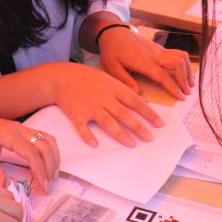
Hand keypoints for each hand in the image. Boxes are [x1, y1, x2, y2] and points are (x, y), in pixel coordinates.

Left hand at [0, 106, 58, 193]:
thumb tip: (4, 189)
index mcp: (9, 135)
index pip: (32, 153)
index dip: (39, 170)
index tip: (43, 186)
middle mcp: (20, 129)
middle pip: (45, 146)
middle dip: (50, 166)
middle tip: (49, 184)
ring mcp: (23, 128)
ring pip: (48, 139)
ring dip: (53, 157)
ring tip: (51, 174)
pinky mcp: (23, 129)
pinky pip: (43, 137)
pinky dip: (49, 150)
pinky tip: (47, 161)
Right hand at [50, 62, 164, 147]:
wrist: (62, 77)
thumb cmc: (88, 78)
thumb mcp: (109, 78)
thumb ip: (124, 90)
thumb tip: (142, 101)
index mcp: (114, 88)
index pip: (135, 101)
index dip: (148, 113)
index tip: (159, 124)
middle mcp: (104, 98)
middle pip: (124, 114)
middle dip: (138, 127)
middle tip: (150, 138)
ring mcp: (90, 106)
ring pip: (107, 122)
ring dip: (120, 133)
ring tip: (131, 144)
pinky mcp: (76, 114)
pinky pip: (82, 127)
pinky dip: (87, 135)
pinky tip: (94, 144)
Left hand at [98, 26, 193, 99]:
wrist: (113, 31)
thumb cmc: (112, 50)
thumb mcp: (112, 67)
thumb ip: (125, 80)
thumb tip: (138, 93)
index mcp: (142, 61)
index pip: (163, 75)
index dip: (174, 87)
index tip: (181, 97)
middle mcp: (154, 54)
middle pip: (177, 63)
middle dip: (185, 78)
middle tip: (186, 92)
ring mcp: (158, 49)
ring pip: (180, 55)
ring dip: (187, 69)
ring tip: (189, 83)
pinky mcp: (159, 47)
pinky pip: (176, 53)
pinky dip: (183, 63)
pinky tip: (183, 72)